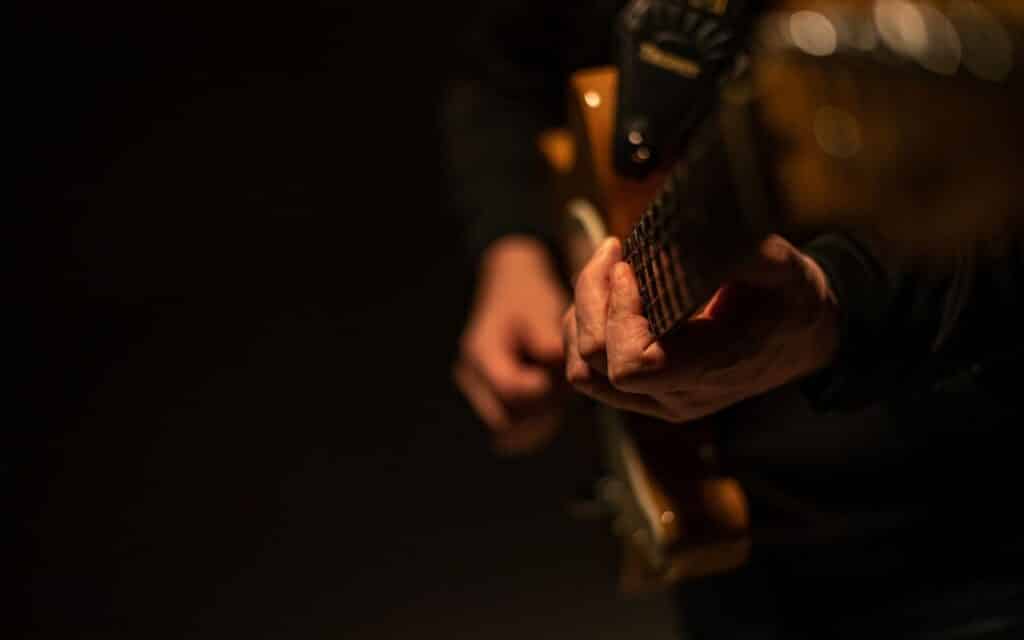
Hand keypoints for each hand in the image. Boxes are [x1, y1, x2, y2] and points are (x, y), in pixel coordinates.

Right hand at [454, 236, 568, 453]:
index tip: (562, 374)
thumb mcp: (540, 307)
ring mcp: (475, 389)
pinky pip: (509, 423)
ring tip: (558, 390)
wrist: (509, 287)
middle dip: (540, 410)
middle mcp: (470, 375)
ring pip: (508, 426)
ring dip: (537, 416)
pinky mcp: (487, 396)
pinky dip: (531, 419)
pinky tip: (550, 399)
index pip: (510, 390)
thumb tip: (556, 365)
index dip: (542, 389)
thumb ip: (547, 339)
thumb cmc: (527, 296)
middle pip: (505, 418)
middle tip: (564, 389)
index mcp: (480, 351)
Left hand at [563, 235, 839, 422]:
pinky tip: (604, 292)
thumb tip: (687, 231)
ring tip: (604, 269)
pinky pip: (589, 372)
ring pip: (583, 372)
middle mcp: (678, 396)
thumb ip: (740, 251)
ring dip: (581, 315)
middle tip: (612, 253)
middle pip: (596, 364)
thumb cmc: (792, 300)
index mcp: (711, 369)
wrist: (806, 338)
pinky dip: (584, 329)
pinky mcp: (646, 392)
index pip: (634, 364)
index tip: (630, 267)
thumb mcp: (782, 267)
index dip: (619, 315)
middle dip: (591, 300)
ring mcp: (658, 400)